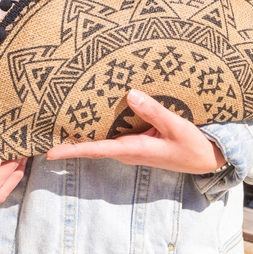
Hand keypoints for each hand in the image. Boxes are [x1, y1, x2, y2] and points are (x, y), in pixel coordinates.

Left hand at [47, 89, 225, 173]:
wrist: (206, 159)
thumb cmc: (192, 146)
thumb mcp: (176, 126)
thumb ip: (154, 111)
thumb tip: (129, 94)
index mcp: (134, 150)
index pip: (97, 150)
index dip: (73, 150)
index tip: (50, 153)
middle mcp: (128, 152)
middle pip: (93, 147)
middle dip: (70, 142)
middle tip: (46, 131)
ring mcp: (132, 149)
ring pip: (102, 142)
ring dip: (83, 135)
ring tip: (62, 121)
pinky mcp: (137, 143)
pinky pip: (113, 137)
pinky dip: (100, 129)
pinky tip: (94, 116)